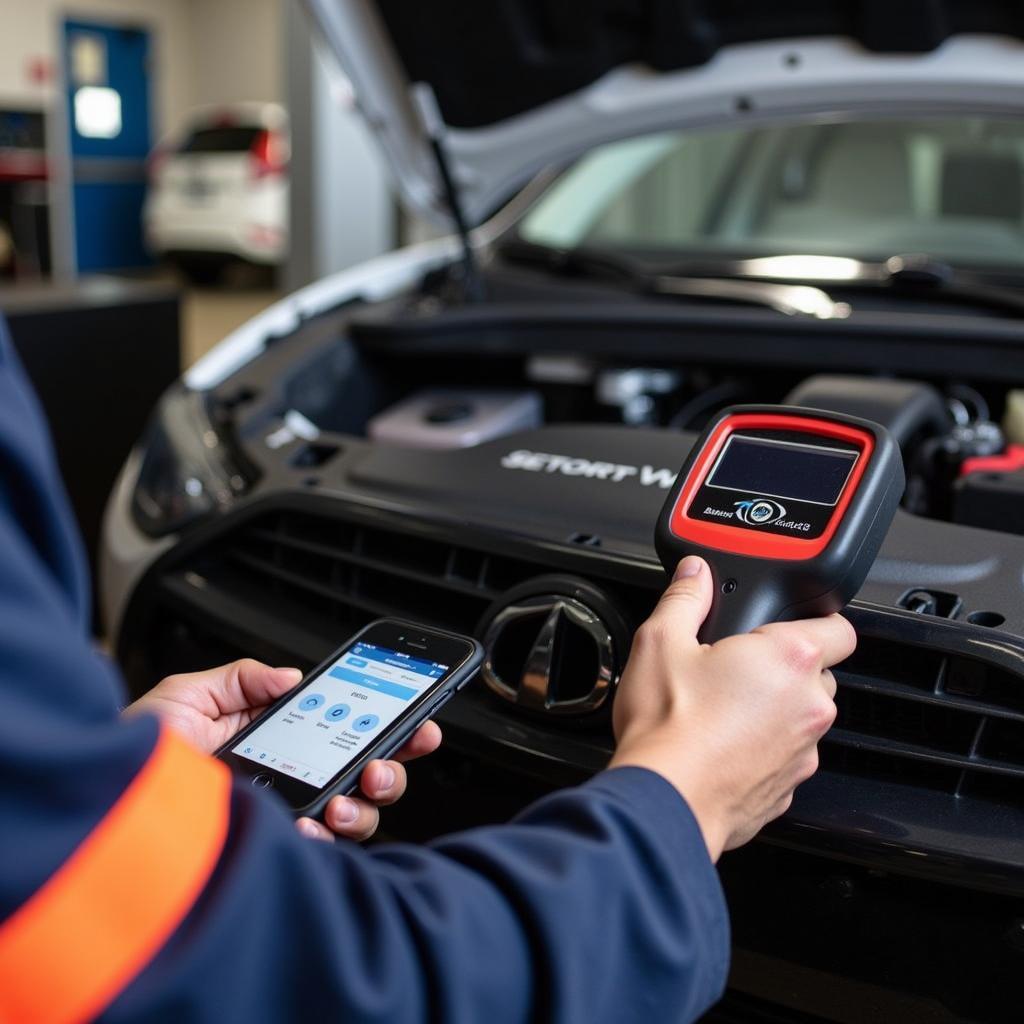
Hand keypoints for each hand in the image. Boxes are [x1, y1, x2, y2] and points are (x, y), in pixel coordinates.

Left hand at [125, 658, 441, 841]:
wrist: (101, 807)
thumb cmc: (135, 756)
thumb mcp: (187, 696)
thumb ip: (243, 678)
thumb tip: (292, 676)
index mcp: (274, 739)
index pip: (342, 730)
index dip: (385, 722)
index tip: (415, 714)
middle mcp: (286, 780)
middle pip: (363, 775)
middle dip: (393, 765)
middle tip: (389, 756)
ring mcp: (282, 819)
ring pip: (354, 816)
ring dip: (365, 804)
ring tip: (346, 795)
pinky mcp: (272, 849)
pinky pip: (318, 852)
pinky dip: (323, 839)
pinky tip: (311, 827)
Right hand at [610, 556, 854, 861]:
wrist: (665, 800)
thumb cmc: (668, 726)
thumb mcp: (660, 641)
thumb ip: (685, 598)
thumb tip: (694, 573)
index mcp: (790, 658)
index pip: (839, 627)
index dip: (815, 619)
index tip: (785, 623)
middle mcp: (810, 705)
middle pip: (818, 673)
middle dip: (781, 668)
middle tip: (732, 668)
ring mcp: (804, 752)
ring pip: (800, 718)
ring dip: (773, 711)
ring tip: (719, 711)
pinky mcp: (789, 789)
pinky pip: (784, 757)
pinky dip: (761, 750)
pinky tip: (719, 746)